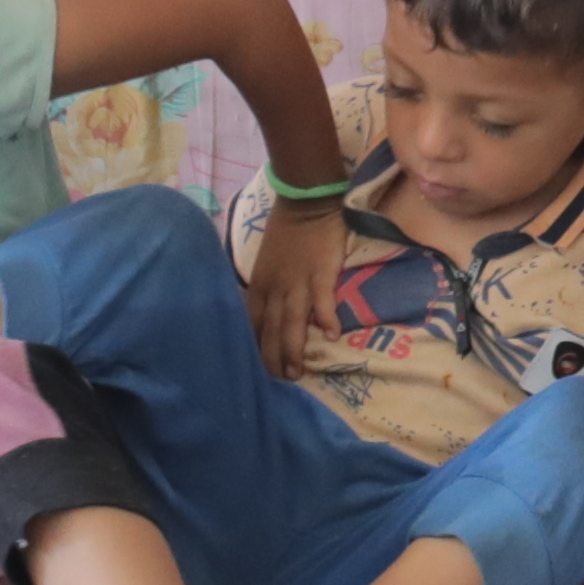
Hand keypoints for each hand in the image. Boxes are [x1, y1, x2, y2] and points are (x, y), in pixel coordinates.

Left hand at [243, 202, 340, 370]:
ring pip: (292, 322)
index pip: (252, 324)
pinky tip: (331, 334)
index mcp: (259, 285)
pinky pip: (323, 299)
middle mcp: (275, 288)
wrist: (306, 200)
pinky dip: (326, 317)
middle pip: (271, 329)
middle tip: (280, 383)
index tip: (259, 372)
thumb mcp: (265, 262)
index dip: (255, 349)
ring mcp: (298, 282)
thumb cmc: (286, 231)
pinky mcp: (321, 272)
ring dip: (293, 349)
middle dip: (274, 359)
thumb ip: (266, 288)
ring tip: (297, 374)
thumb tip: (264, 314)